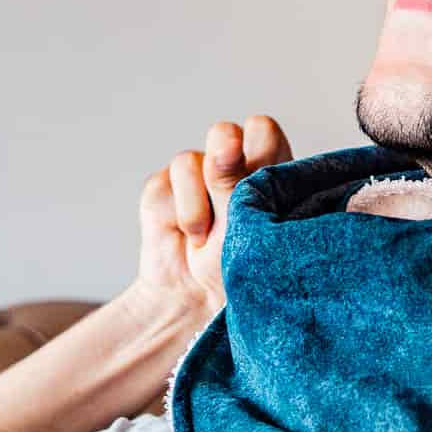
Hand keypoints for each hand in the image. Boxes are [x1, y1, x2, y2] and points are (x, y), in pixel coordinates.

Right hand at [129, 115, 291, 320]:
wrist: (194, 299)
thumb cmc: (238, 271)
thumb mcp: (247, 231)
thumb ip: (238, 182)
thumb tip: (226, 142)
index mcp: (267, 170)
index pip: (263, 132)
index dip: (259, 151)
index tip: (258, 187)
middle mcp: (230, 165)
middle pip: (224, 134)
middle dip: (223, 169)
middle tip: (228, 207)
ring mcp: (195, 174)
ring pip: (189, 161)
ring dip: (198, 206)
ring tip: (206, 239)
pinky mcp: (164, 186)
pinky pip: (165, 182)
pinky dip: (179, 214)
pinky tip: (188, 237)